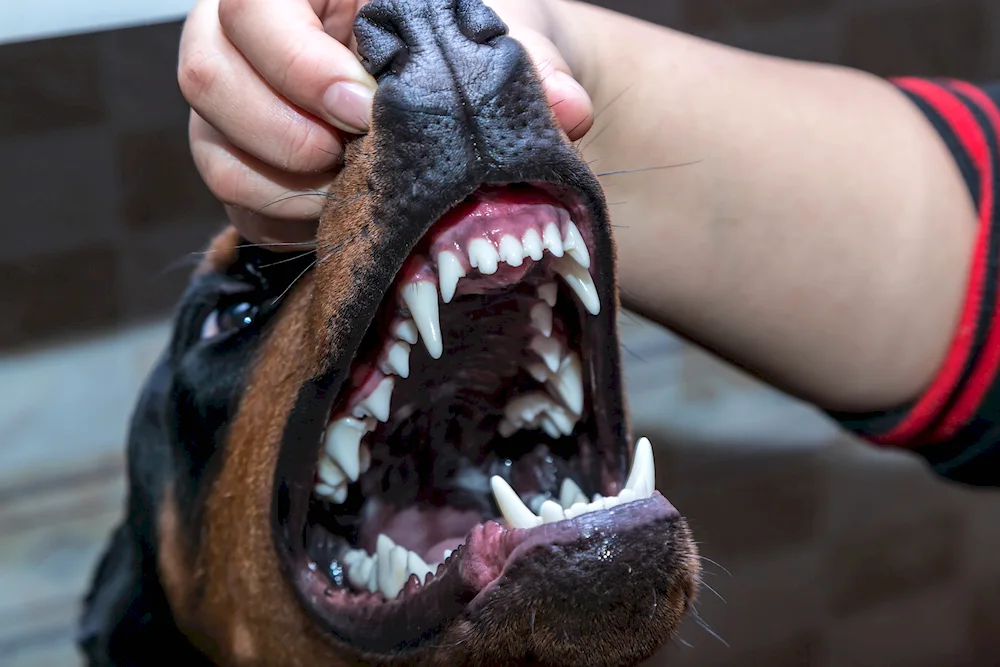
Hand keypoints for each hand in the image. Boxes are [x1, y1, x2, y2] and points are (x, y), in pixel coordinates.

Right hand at [178, 0, 593, 247]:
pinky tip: (337, 219)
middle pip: (206, 72)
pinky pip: (231, 203)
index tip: (365, 109)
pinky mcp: (243, 161)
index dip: (298, 62)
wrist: (461, 86)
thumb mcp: (501, 34)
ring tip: (352, 191)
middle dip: (283, 132)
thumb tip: (567, 111)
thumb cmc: (470, 39)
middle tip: (350, 159)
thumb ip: (529, 64)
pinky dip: (283, 221)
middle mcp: (252, 35)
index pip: (254, 4)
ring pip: (209, 145)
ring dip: (283, 186)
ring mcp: (240, 100)